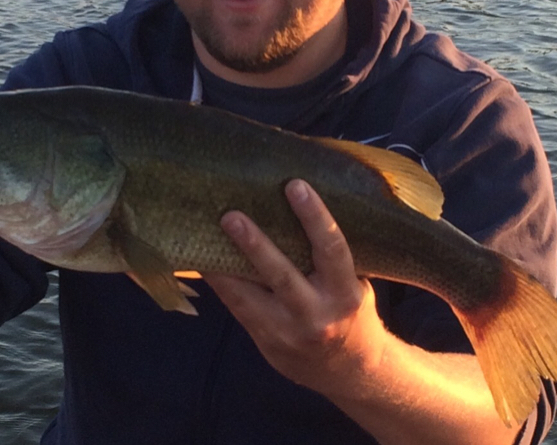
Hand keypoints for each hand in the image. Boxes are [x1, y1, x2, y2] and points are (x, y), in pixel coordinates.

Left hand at [204, 179, 387, 397]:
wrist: (348, 370)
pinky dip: (220, 283)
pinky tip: (203, 261)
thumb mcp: (353, 283)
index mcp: (345, 293)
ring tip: (203, 237)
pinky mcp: (266, 341)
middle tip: (231, 216)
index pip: (332, 249)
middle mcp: (317, 314)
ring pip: (249, 297)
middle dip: (255, 245)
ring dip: (223, 266)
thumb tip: (293, 207)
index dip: (314, 216)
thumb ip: (328, 257)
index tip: (295, 185)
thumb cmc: (350, 311)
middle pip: (281, 275)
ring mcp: (288, 331)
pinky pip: (238, 308)